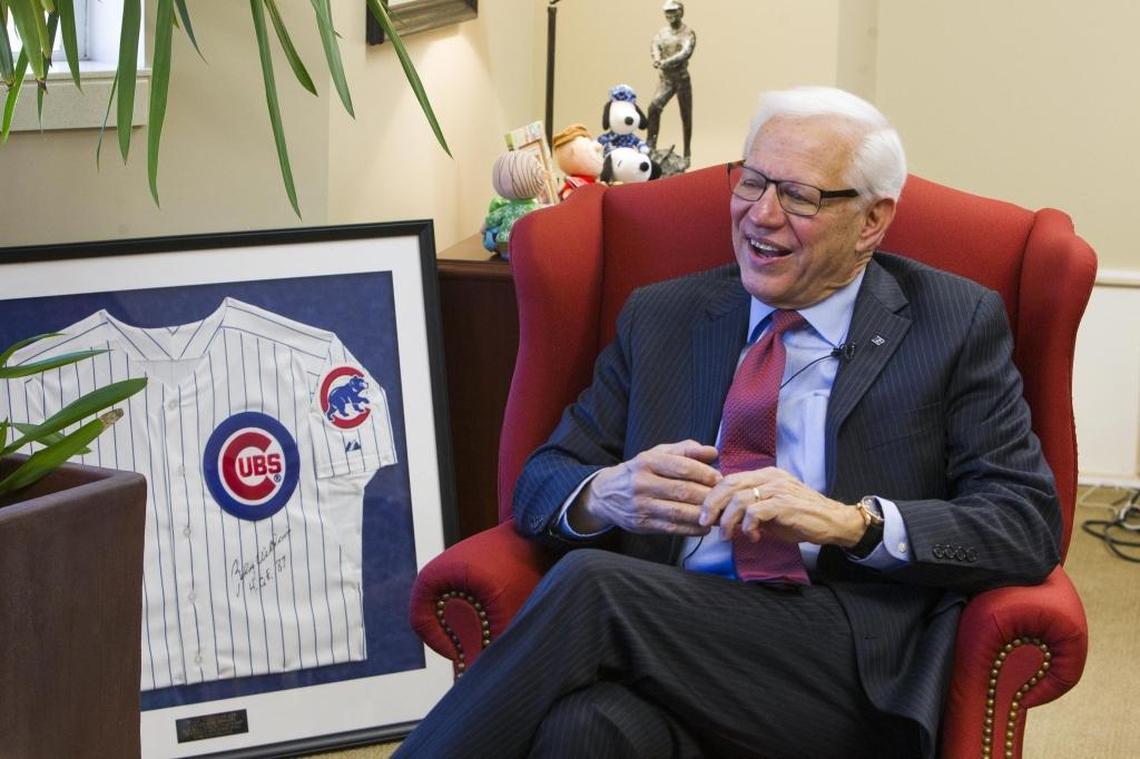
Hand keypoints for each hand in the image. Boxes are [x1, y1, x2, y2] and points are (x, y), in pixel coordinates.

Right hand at [571, 440, 720, 535]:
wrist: (605, 494)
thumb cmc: (639, 471)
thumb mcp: (657, 454)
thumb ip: (686, 450)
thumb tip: (713, 452)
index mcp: (647, 461)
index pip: (683, 467)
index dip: (706, 474)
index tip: (720, 479)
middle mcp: (642, 483)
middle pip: (683, 491)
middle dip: (708, 496)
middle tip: (725, 499)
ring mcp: (641, 506)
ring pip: (679, 512)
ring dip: (703, 515)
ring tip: (719, 514)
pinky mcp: (641, 524)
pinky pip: (672, 528)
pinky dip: (692, 529)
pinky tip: (704, 527)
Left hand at [700, 468, 862, 545]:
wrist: (833, 521)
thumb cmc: (799, 518)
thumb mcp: (769, 512)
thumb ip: (747, 511)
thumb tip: (722, 520)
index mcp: (764, 475)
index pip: (728, 479)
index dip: (711, 496)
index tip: (703, 513)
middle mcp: (769, 477)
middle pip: (729, 485)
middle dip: (711, 505)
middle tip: (704, 522)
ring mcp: (778, 489)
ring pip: (740, 499)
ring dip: (728, 520)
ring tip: (728, 535)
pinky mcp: (786, 504)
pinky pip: (757, 512)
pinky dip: (748, 526)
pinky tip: (752, 536)